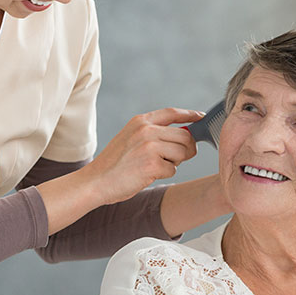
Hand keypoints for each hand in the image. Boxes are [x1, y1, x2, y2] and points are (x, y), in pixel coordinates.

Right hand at [85, 108, 202, 204]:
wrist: (95, 181)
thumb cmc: (114, 164)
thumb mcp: (131, 138)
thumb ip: (154, 133)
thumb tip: (185, 135)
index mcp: (141, 121)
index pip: (172, 113)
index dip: (190, 114)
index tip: (200, 117)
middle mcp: (146, 130)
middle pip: (185, 136)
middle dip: (186, 149)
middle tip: (174, 159)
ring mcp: (150, 146)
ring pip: (183, 153)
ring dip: (174, 163)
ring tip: (154, 166)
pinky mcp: (152, 164)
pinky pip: (173, 169)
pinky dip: (164, 174)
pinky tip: (148, 174)